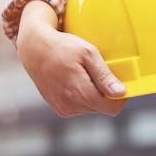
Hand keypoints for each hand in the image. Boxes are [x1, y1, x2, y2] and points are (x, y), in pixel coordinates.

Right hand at [16, 0, 127, 117]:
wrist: (35, 49)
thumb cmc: (62, 47)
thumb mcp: (87, 53)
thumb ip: (105, 75)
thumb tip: (120, 93)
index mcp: (80, 92)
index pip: (111, 108)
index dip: (119, 96)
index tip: (118, 82)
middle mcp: (71, 105)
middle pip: (101, 107)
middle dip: (104, 92)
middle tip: (95, 72)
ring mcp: (63, 108)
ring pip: (91, 107)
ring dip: (92, 94)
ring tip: (82, 74)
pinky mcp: (59, 108)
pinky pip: (79, 107)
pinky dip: (81, 96)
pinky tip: (73, 80)